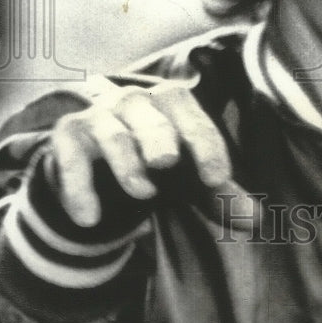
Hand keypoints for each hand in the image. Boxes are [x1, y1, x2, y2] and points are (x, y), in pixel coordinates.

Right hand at [50, 73, 231, 227]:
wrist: (97, 171)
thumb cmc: (156, 167)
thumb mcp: (188, 180)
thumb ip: (219, 196)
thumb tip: (255, 221)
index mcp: (171, 102)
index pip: (192, 118)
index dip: (206, 146)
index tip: (217, 178)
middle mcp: (135, 100)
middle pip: (150, 114)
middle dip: (160, 136)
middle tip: (168, 161)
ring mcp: (98, 115)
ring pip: (113, 134)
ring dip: (127, 164)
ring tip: (143, 194)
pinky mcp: (66, 135)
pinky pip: (71, 158)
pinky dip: (79, 188)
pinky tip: (90, 219)